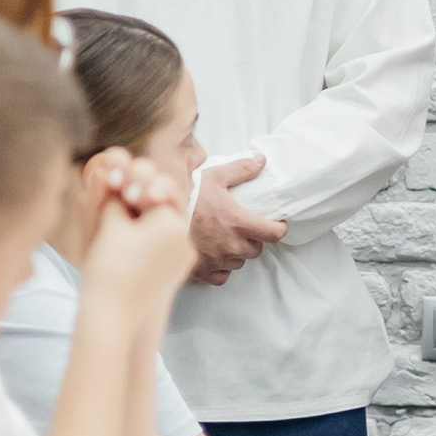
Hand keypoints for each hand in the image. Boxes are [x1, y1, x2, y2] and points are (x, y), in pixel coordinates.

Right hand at [77, 155, 195, 327]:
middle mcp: (185, 238)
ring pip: (164, 227)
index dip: (133, 184)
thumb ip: (112, 194)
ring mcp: (184, 259)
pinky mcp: (177, 275)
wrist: (113, 317)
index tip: (117, 187)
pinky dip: (148, 241)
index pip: (153, 188)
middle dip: (140, 200)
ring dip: (143, 220)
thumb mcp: (107, 222)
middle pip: (162, 206)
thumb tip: (112, 174)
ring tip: (120, 229)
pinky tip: (128, 248)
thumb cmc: (107, 267)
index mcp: (171, 221)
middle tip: (119, 202)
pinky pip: (165, 248)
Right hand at [188, 149, 287, 287]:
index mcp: (239, 223)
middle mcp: (232, 246)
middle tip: (242, 228)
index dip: (279, 228)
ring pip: (239, 263)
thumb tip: (262, 160)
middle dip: (253, 240)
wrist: (157, 218)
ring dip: (236, 253)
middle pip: (256, 250)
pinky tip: (213, 255)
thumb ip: (241, 169)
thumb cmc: (187, 198)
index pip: (275, 234)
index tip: (275, 224)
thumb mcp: (214, 177)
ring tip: (224, 239)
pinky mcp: (204, 273)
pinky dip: (220, 267)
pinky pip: (222, 275)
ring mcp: (218, 262)